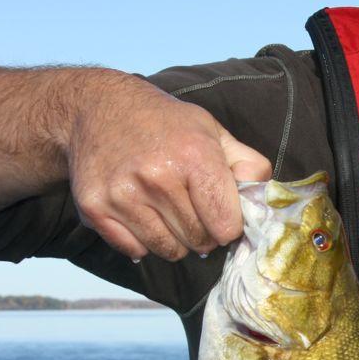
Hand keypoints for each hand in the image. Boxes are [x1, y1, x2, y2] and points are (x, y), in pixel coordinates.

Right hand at [69, 75, 271, 260]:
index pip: (226, 226)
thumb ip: (246, 165)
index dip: (228, 224)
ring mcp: (123, 195)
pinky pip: (136, 250)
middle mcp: (157, 176)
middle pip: (199, 242)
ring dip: (173, 239)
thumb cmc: (165, 124)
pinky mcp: (96, 209)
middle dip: (202, 232)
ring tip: (165, 208)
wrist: (97, 108)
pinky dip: (142, 240)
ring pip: (168, 251)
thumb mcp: (211, 131)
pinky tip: (139, 212)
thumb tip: (262, 201)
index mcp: (194, 156)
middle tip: (189, 206)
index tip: (219, 211)